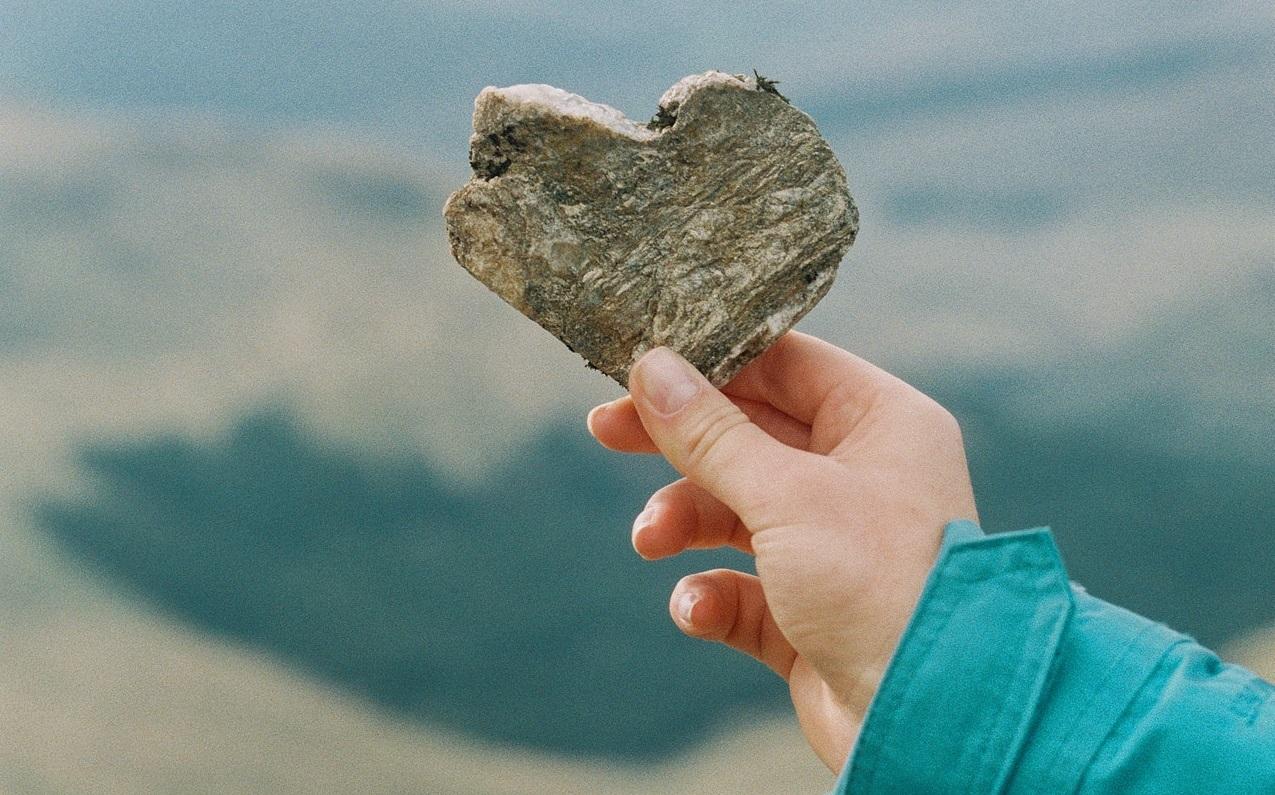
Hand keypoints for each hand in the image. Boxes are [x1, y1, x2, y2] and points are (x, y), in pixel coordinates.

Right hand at [586, 332, 977, 770]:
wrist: (929, 718)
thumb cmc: (879, 585)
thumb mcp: (786, 494)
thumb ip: (712, 433)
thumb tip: (651, 369)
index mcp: (882, 424)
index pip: (785, 366)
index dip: (711, 362)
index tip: (639, 367)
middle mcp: (862, 476)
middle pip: (749, 435)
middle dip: (678, 443)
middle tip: (606, 431)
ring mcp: (834, 546)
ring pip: (735, 511)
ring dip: (685, 522)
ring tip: (652, 539)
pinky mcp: (809, 611)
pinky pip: (741, 587)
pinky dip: (710, 595)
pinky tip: (697, 609)